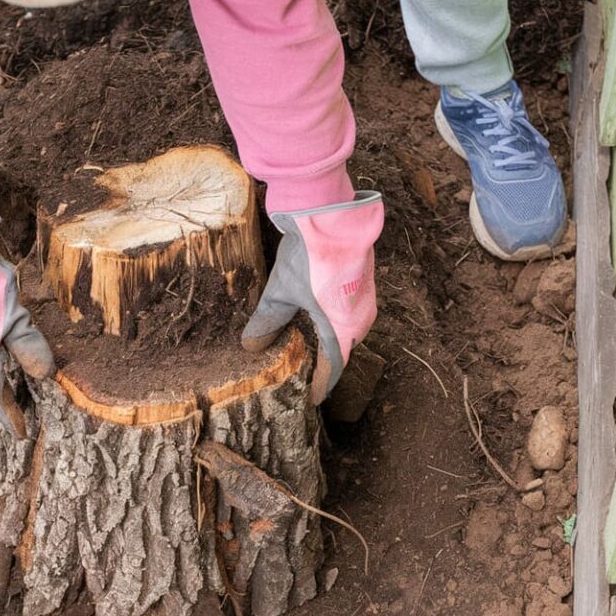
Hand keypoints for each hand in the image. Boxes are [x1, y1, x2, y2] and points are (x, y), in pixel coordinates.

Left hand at [242, 191, 383, 403]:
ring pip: (346, 331)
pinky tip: (317, 317)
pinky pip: (350, 313)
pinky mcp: (363, 283)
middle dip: (322, 364)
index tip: (309, 400)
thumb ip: (267, 321)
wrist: (332, 214)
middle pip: (341, 351)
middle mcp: (360, 321)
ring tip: (308, 349)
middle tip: (303, 375)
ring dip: (328, 341)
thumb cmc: (308, 257)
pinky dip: (334, 321)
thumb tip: (250, 347)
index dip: (319, 386)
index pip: (332, 370)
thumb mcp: (280, 292)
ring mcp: (365, 301)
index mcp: (343, 331)